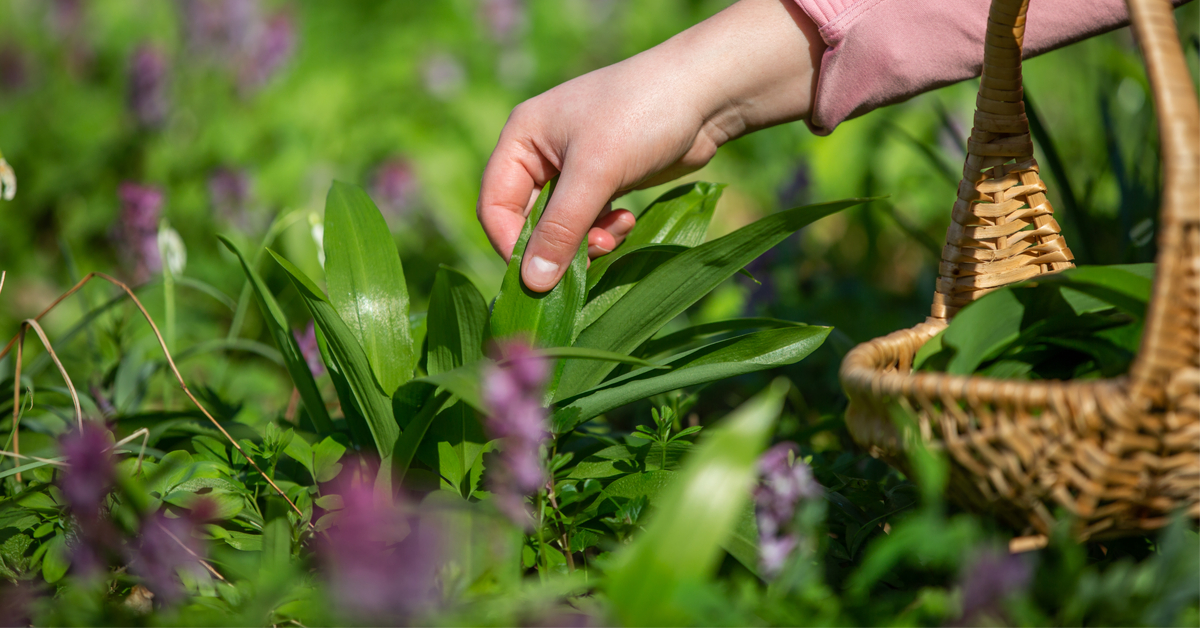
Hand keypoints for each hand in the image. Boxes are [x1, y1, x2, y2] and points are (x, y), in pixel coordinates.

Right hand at [477, 0, 824, 291]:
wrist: (706, 94)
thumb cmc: (641, 116)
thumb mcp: (596, 173)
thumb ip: (562, 229)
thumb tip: (532, 283)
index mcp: (521, 138)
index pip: (494, 205)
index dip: (511, 244)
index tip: (541, 276)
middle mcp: (539, 153)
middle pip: (527, 221)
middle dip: (557, 246)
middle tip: (592, 257)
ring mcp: (572, 168)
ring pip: (560, 228)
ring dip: (585, 241)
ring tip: (615, 235)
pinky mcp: (602, 181)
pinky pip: (587, 222)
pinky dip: (603, 231)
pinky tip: (626, 222)